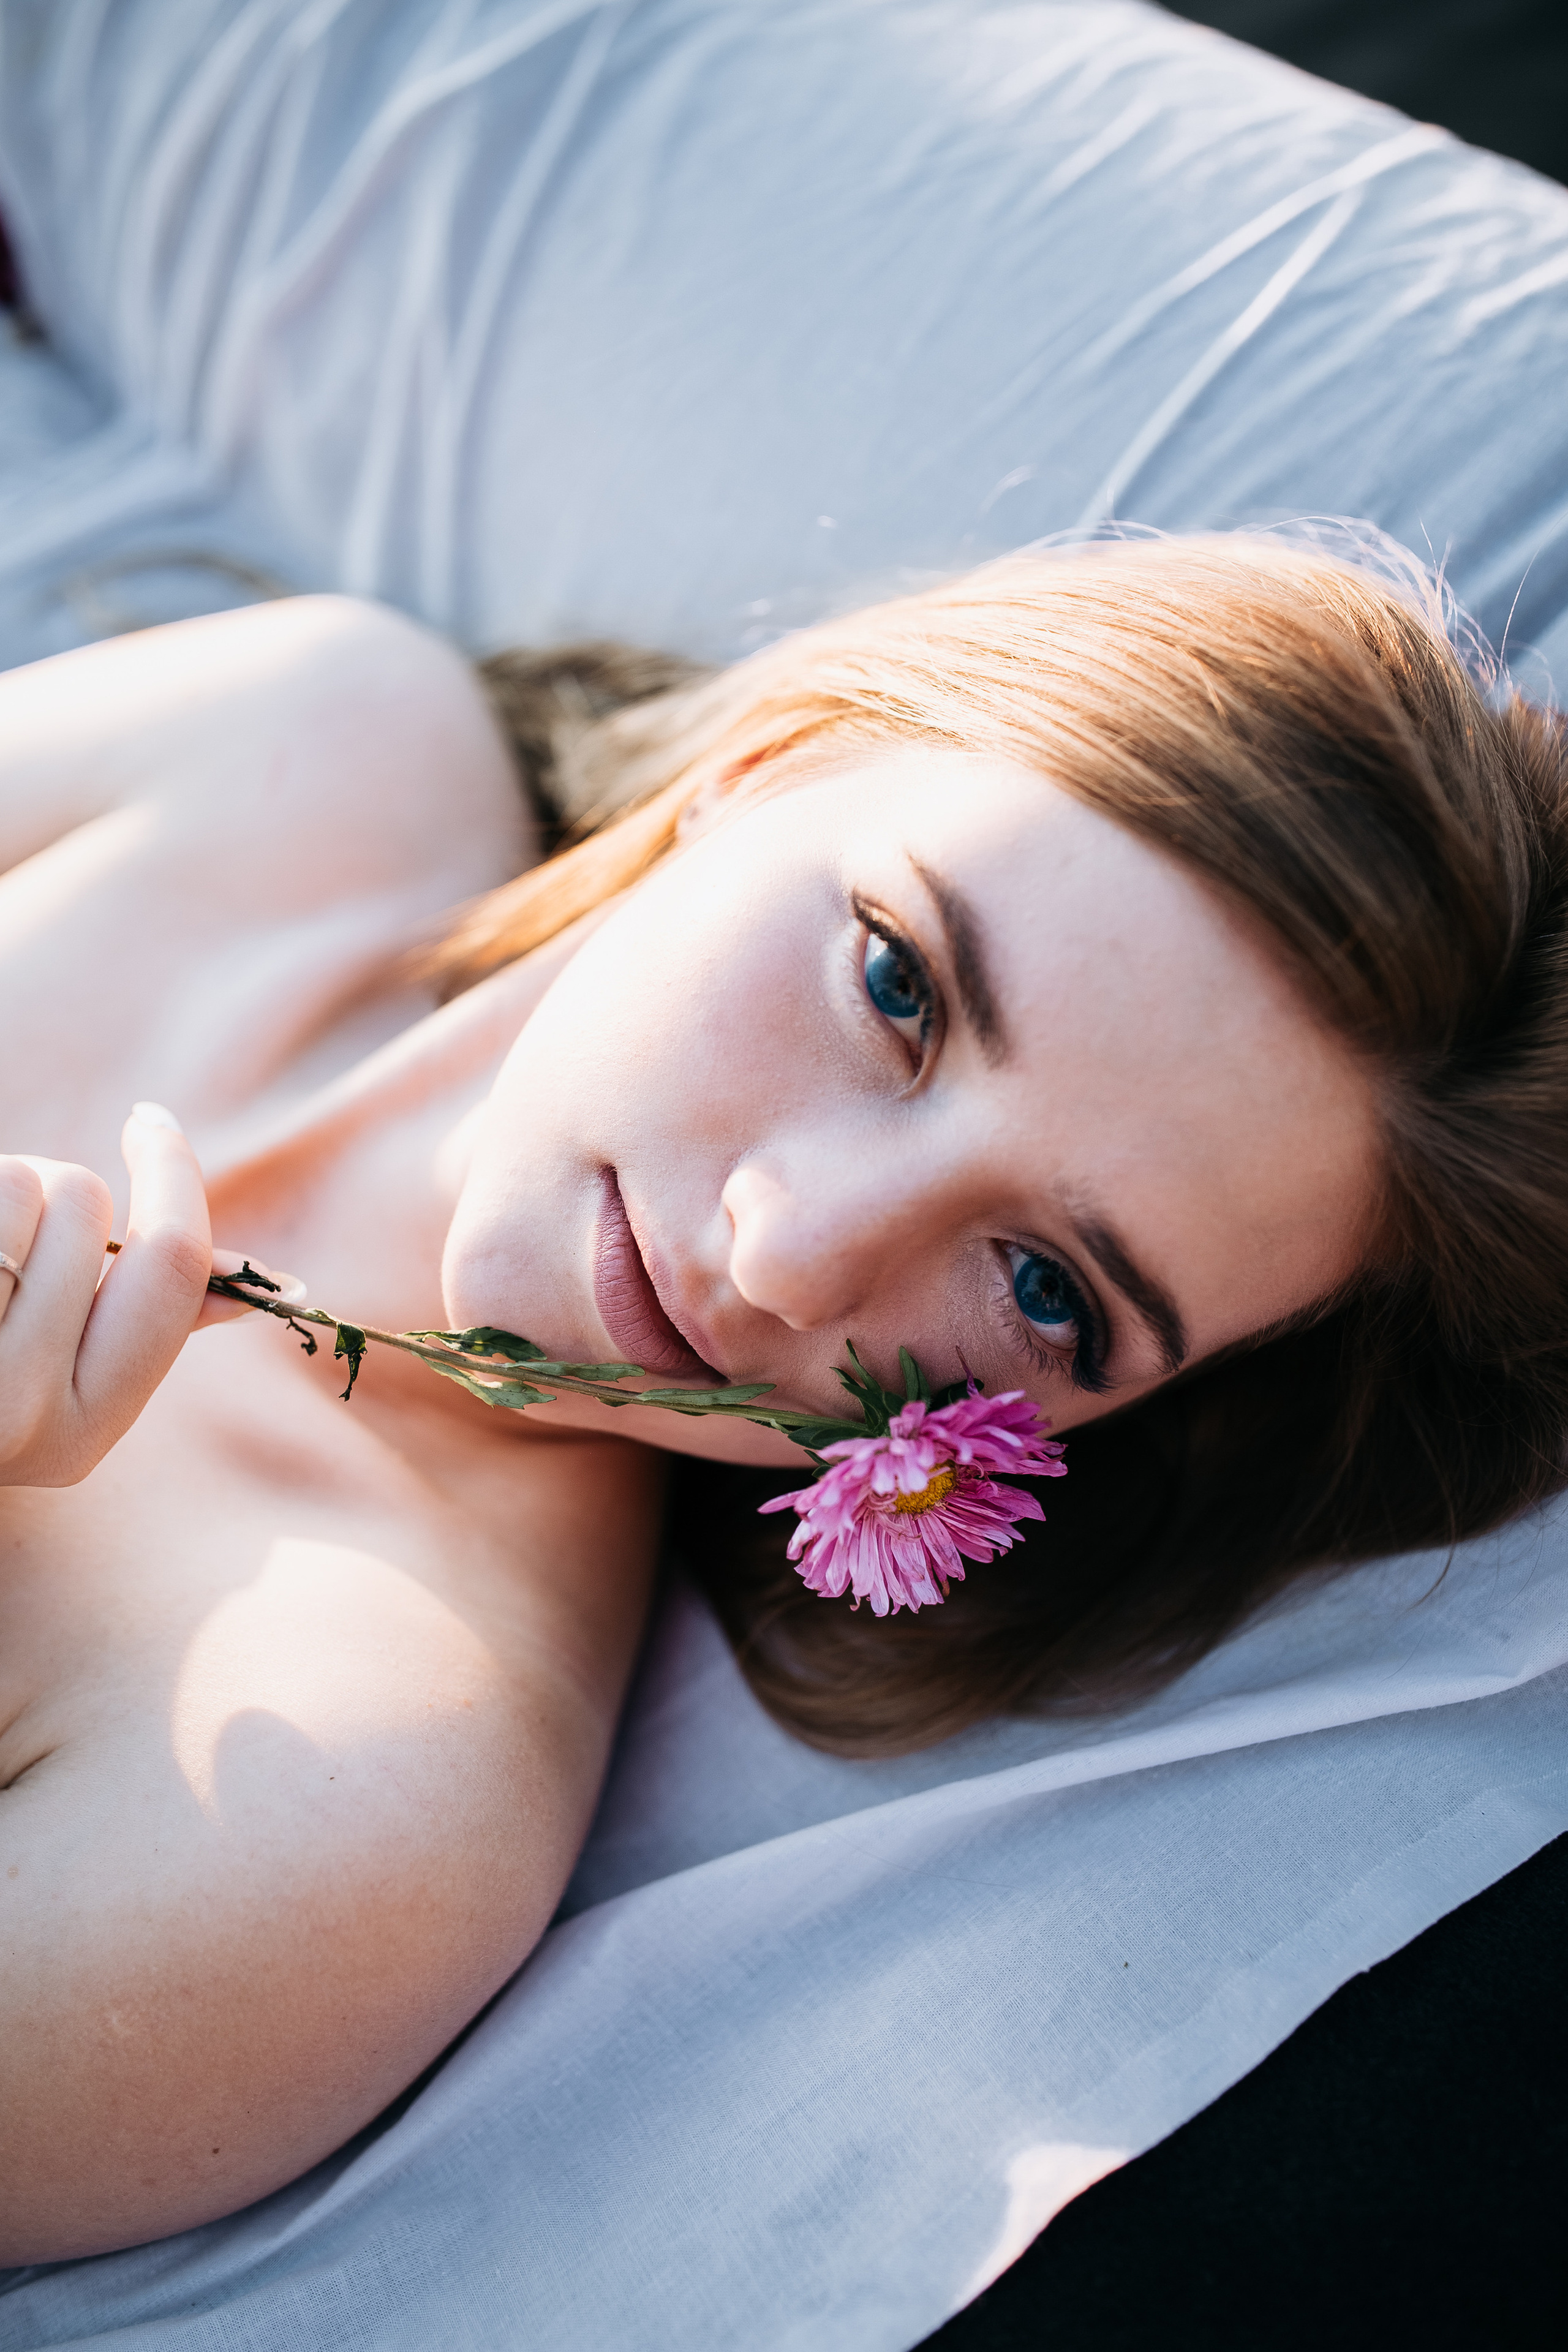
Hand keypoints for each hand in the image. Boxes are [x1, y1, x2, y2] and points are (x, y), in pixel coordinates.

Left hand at [0, 1103, 292, 1487]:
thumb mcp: (59, 1392)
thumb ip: (145, 1327)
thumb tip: (251, 1288)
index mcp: (86, 1433)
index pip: (173, 1265)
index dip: (172, 1174)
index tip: (151, 1124)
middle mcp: (20, 1414)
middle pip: (87, 1208)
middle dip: (52, 1189)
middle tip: (9, 1228)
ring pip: (19, 1185)